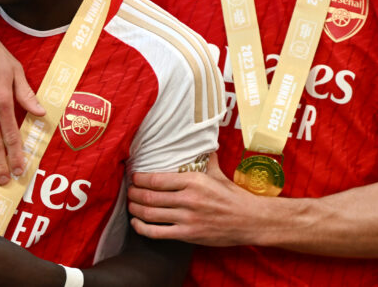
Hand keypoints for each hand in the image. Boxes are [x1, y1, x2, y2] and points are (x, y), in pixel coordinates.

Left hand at [127, 152, 261, 246]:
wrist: (250, 220)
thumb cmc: (233, 196)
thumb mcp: (219, 174)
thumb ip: (206, 159)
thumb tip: (203, 142)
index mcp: (194, 180)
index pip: (157, 178)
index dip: (140, 178)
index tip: (133, 177)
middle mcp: (188, 199)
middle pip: (150, 196)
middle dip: (133, 194)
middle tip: (128, 191)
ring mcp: (187, 218)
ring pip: (151, 214)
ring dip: (135, 209)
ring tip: (130, 204)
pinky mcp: (188, 235)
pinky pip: (157, 233)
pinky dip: (142, 228)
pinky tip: (136, 223)